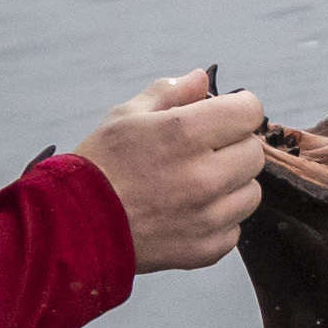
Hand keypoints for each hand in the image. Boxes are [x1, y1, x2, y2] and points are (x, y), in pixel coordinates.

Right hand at [82, 73, 269, 273]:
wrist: (74, 228)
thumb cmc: (99, 166)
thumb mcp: (126, 116)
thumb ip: (170, 93)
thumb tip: (202, 78)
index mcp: (185, 133)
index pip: (250, 111)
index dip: (237, 110)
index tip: (223, 117)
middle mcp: (204, 175)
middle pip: (254, 152)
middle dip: (233, 147)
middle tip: (203, 153)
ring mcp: (208, 216)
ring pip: (251, 192)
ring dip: (231, 185)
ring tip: (196, 185)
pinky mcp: (206, 248)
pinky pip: (234, 227)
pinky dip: (218, 220)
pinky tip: (188, 213)